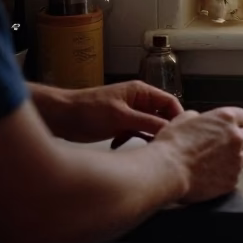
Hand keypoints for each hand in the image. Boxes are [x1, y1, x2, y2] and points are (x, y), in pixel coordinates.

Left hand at [34, 81, 183, 142]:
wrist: (61, 117)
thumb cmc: (88, 110)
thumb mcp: (120, 117)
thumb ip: (146, 123)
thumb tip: (169, 130)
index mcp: (141, 92)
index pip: (169, 102)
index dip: (177, 117)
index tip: (181, 134)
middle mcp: (138, 101)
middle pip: (160, 115)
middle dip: (162, 130)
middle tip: (163, 146)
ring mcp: (128, 114)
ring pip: (148, 127)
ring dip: (146, 138)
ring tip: (145, 150)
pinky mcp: (119, 125)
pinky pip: (135, 134)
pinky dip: (132, 141)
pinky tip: (121, 146)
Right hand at [153, 108, 242, 203]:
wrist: (168, 170)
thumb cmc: (172, 145)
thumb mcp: (183, 119)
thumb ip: (199, 118)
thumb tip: (199, 121)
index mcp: (226, 118)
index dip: (236, 124)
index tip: (231, 129)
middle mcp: (236, 137)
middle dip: (241, 141)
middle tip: (227, 147)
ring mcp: (236, 160)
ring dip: (238, 158)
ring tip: (222, 162)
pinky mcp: (232, 180)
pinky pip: (236, 176)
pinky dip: (228, 175)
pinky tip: (214, 176)